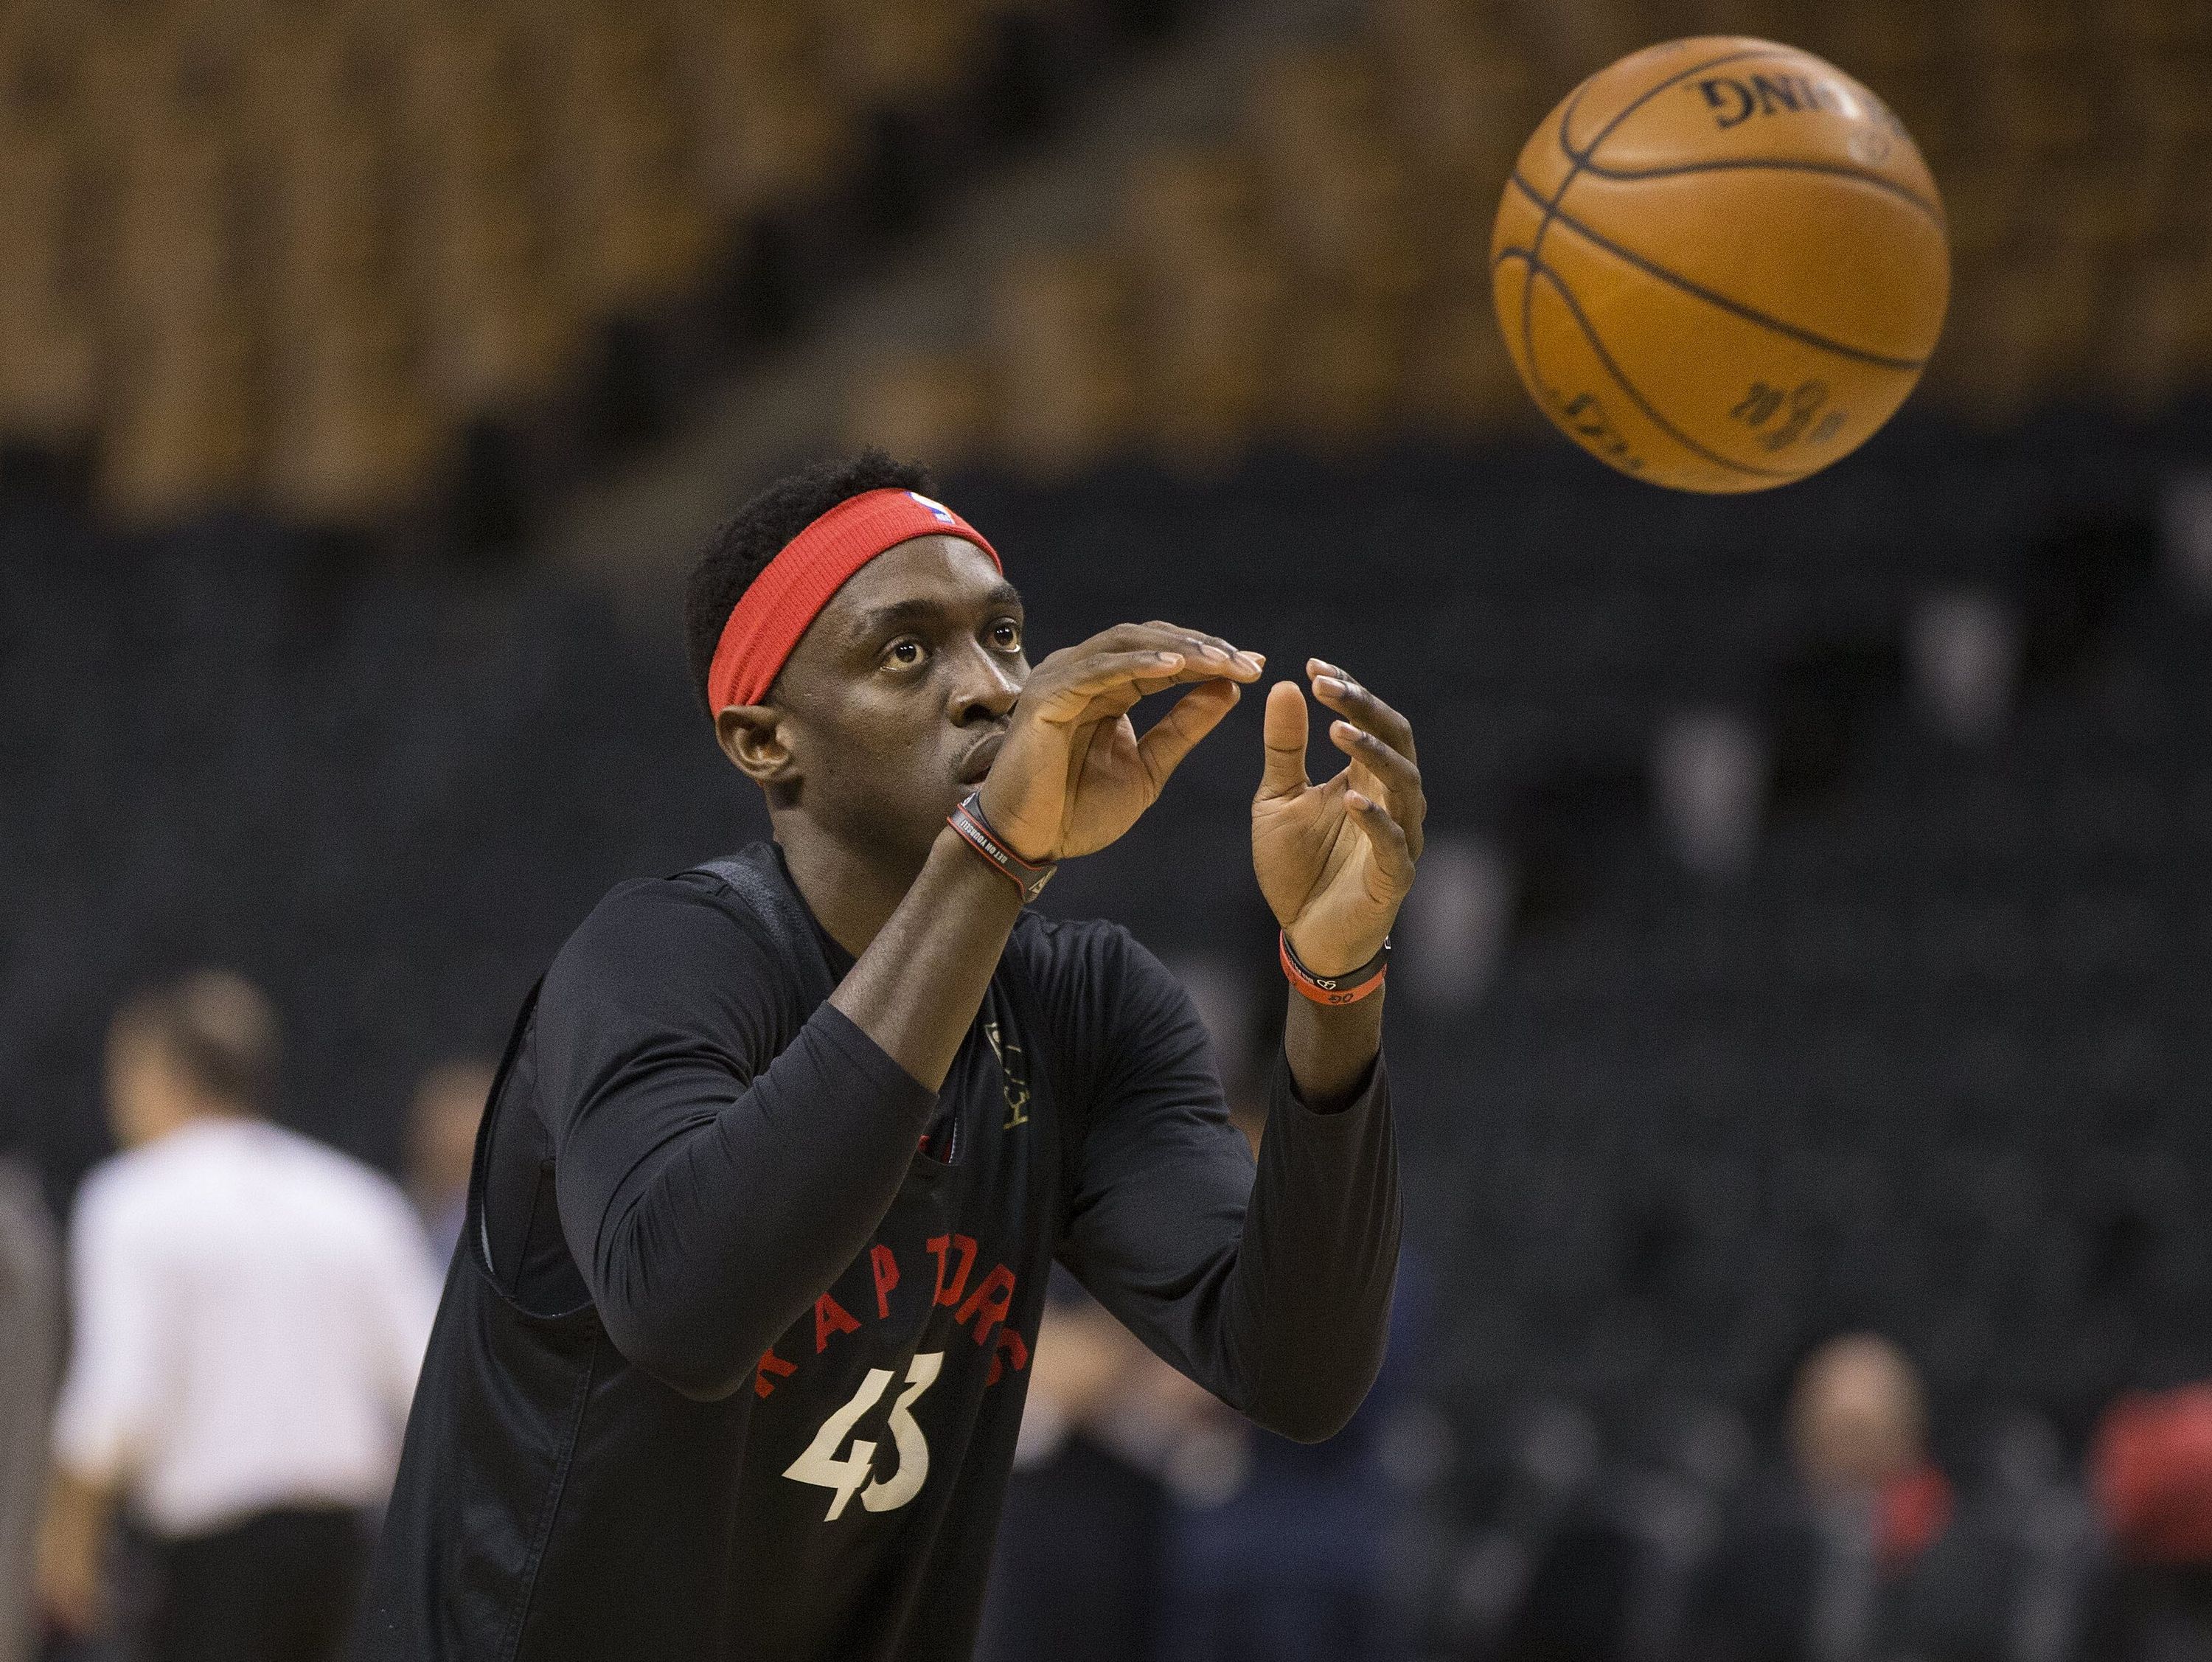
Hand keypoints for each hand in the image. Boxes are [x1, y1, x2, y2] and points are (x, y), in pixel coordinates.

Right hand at [979, 622, 1262, 861]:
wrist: (1029, 843)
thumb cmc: (1077, 809)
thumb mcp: (1149, 767)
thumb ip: (1184, 728)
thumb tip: (1228, 689)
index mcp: (1109, 687)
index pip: (1164, 657)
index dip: (1209, 658)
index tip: (1254, 666)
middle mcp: (1084, 673)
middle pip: (1150, 640)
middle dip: (1202, 648)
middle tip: (1247, 663)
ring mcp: (1062, 678)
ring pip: (1126, 645)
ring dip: (1178, 650)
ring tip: (1221, 661)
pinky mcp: (1046, 696)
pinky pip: (1097, 670)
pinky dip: (1137, 664)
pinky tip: (1175, 668)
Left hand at [1252, 659, 1424, 976]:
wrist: (1305, 936)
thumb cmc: (1297, 866)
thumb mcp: (1277, 799)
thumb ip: (1284, 748)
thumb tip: (1284, 684)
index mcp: (1367, 776)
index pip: (1371, 719)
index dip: (1348, 690)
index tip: (1313, 667)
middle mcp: (1393, 799)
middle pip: (1396, 739)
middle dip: (1364, 709)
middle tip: (1327, 686)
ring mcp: (1400, 837)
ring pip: (1403, 784)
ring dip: (1372, 755)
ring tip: (1337, 732)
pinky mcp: (1394, 877)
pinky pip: (1393, 842)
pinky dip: (1375, 818)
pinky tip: (1349, 797)